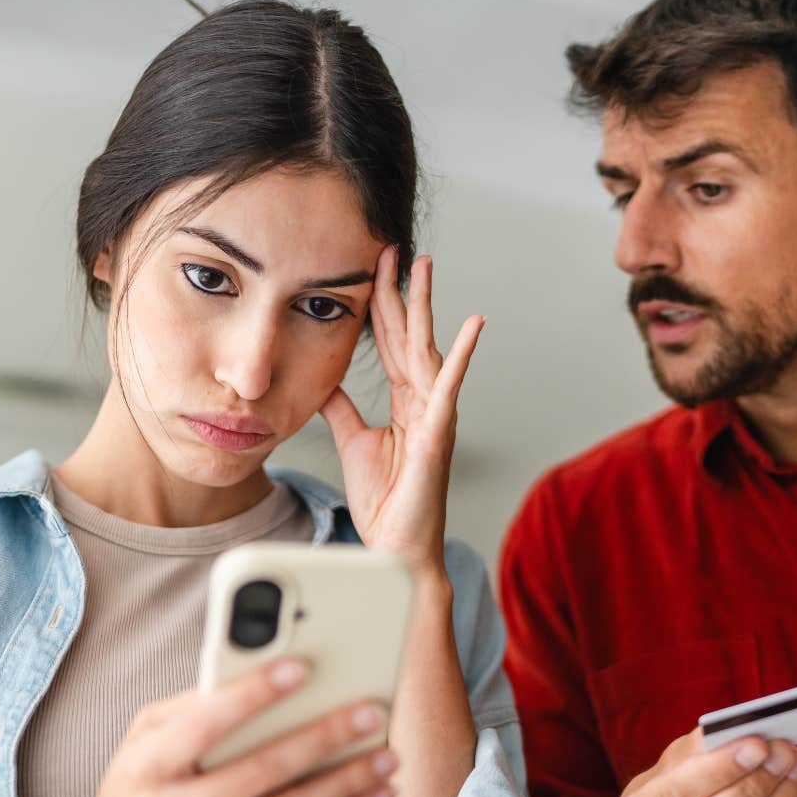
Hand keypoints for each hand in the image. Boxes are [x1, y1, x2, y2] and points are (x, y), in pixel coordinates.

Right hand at [49, 658, 397, 796]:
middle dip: (322, 740)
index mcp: (146, 767)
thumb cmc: (134, 787)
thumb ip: (194, 706)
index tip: (301, 668)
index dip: (254, 694)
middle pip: (260, 773)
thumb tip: (259, 672)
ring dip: (345, 786)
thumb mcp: (142, 737)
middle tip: (368, 713)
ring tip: (386, 758)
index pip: (205, 724)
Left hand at [320, 247, 482, 572]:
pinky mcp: (439, 432)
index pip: (388, 342)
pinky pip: (450, 386)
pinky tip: (474, 324)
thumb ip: (341, 406)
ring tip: (425, 267)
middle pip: (408, 334)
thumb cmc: (384, 501)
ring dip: (425, 306)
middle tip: (395, 249)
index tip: (373, 268)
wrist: (395, 547)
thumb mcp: (352, 441)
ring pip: (426, 348)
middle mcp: (423, 401)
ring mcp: (434, 413)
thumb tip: (323, 377)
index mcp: (405, 401)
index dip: (379, 305)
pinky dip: (463, 354)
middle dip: (401, 291)